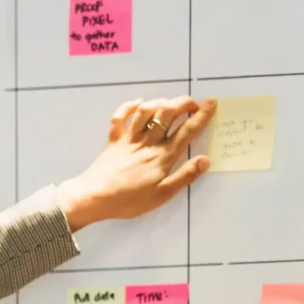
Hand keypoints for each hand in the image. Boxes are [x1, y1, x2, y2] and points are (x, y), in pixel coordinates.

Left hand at [55, 96, 214, 230]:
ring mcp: (128, 140)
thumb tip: (205, 160)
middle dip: (183, 103)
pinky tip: (137, 103)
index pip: (187, 131)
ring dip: (159, 102)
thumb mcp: (162, 195)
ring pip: (145, 112)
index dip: (202, 116)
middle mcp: (147, 143)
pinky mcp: (113, 142)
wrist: (92, 198)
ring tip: (168, 104)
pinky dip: (128, 107)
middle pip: (167, 114)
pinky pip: (119, 119)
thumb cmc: (128, 201)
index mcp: (162, 156)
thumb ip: (184, 176)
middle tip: (192, 103)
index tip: (211, 103)